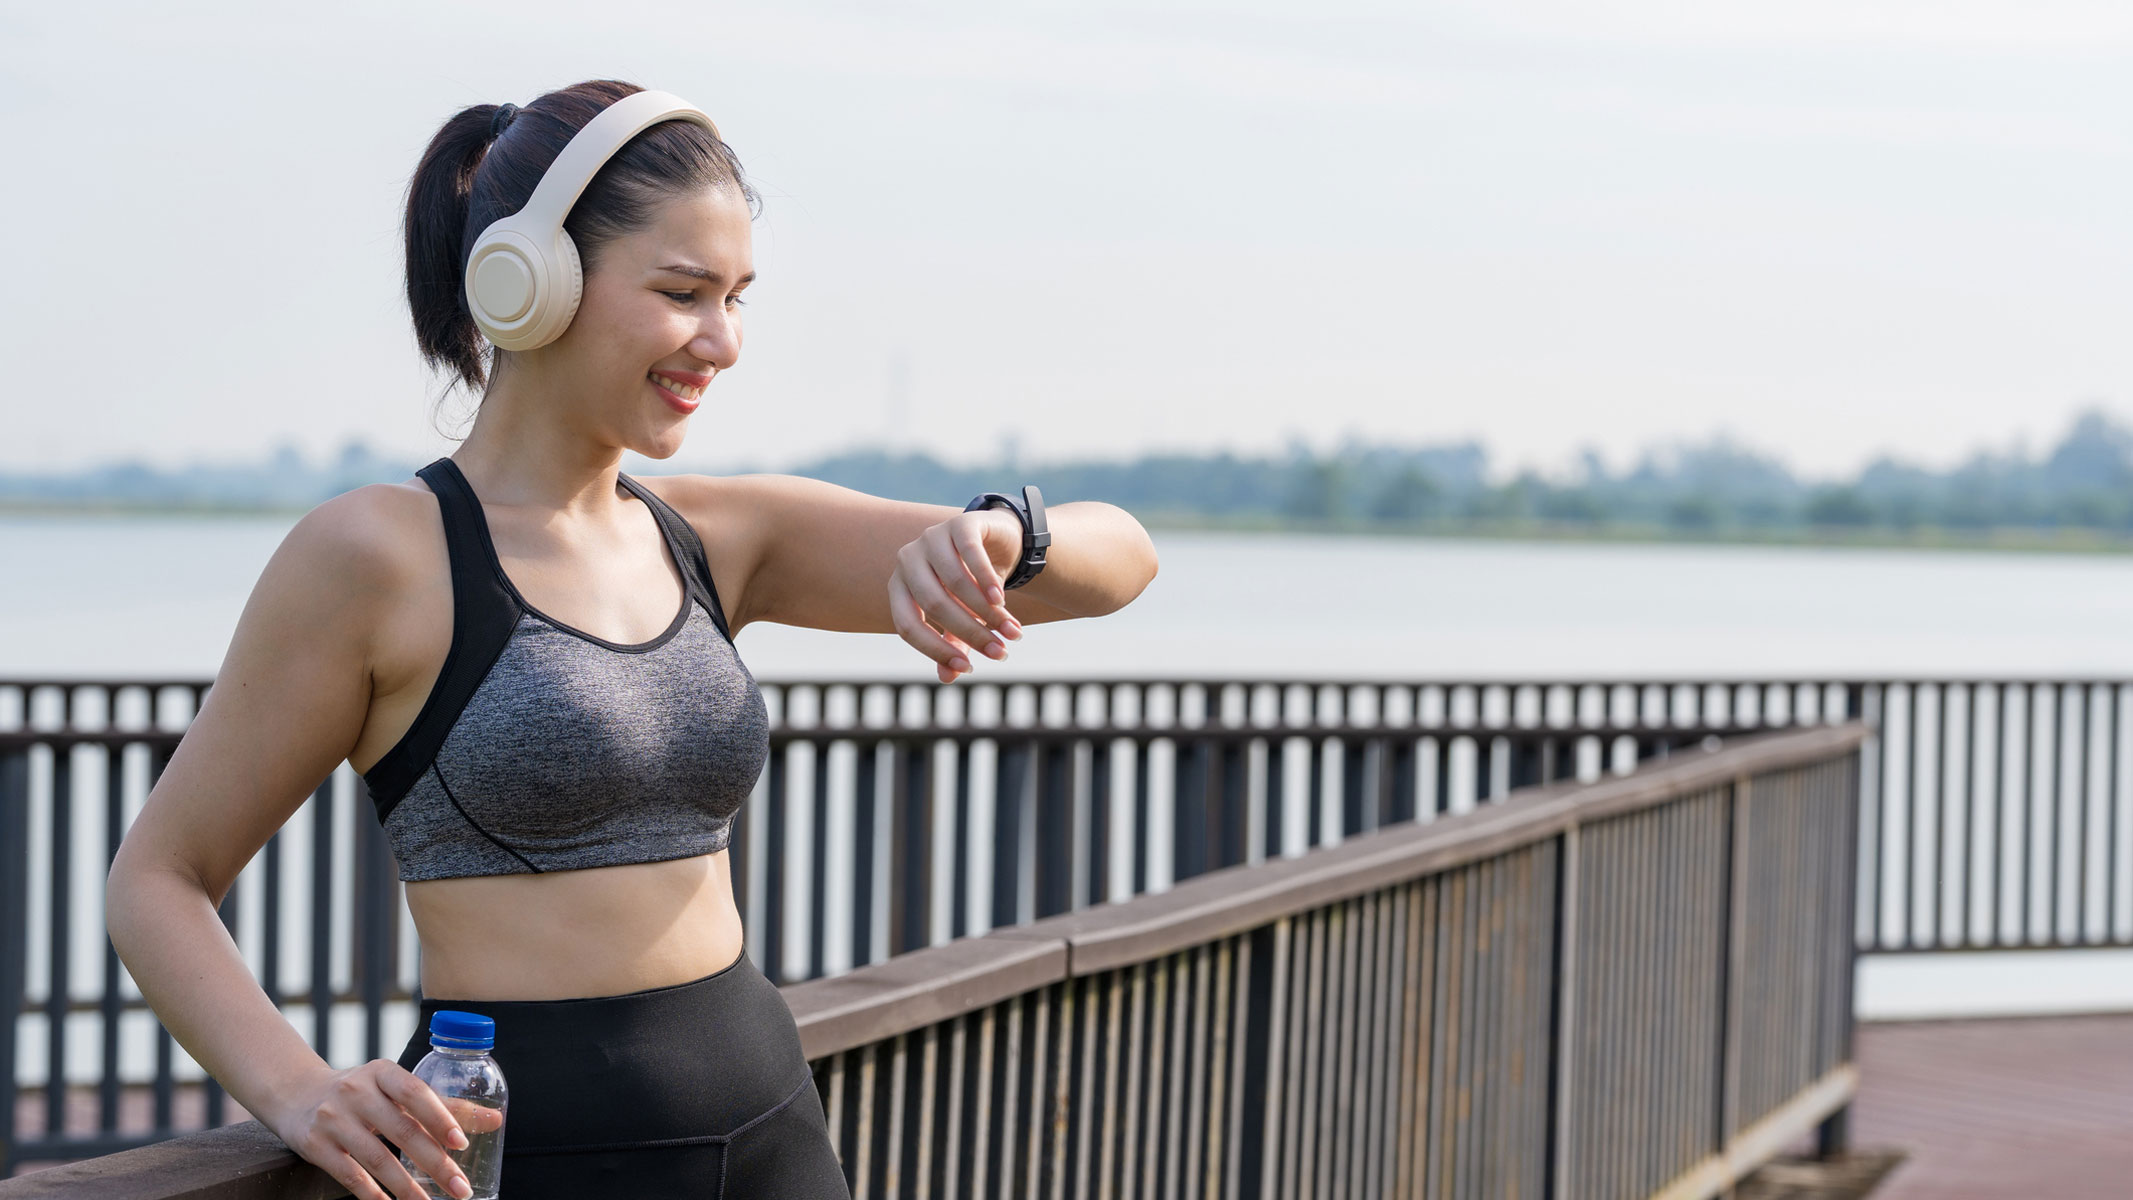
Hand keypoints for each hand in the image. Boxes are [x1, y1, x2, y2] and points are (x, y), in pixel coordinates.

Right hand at [265, 1060, 483, 1199]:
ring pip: (377, 1159)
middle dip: (436, 1164)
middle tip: (460, 1189)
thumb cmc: (362, 1092)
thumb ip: (442, 1104)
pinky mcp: (315, 1144)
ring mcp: (333, 1118)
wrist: (296, 1094)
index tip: (462, 1144)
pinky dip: (373, 1194)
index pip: (416, 1092)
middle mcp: (356, 1091)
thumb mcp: (395, 1087)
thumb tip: (495, 1119)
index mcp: (382, 1072)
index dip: (441, 1117)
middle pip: (402, 1131)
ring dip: (407, 1188)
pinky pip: (350, 1175)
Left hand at [888, 508, 1026, 682]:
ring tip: (1011, 630)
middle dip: (970, 633)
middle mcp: (908, 559)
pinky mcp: (959, 523)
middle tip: (1000, 652)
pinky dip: (987, 580)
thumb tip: (947, 677)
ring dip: (986, 611)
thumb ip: (953, 645)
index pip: (907, 625)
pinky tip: (1002, 601)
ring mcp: (931, 537)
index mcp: (899, 587)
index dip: (936, 650)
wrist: (997, 543)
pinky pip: (971, 554)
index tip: (968, 670)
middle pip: (934, 604)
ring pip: (955, 582)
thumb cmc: (971, 587)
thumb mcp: (962, 618)